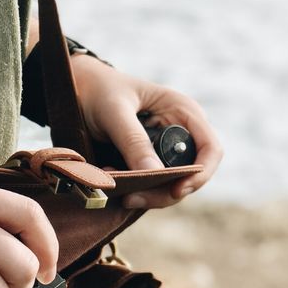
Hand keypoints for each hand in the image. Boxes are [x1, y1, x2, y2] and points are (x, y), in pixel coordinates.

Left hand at [70, 54, 223, 209]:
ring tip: (113, 184)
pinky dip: (133, 190)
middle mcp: (180, 133)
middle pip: (190, 176)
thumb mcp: (114, 112)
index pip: (210, 149)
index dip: (200, 173)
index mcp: (183, 112)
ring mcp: (165, 151)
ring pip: (170, 187)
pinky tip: (109, 178)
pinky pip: (150, 186)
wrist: (76, 90)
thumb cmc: (98, 90)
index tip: (177, 189)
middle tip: (130, 197)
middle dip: (164, 191)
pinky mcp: (147, 163)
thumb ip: (133, 141)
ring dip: (145, 194)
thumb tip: (155, 174)